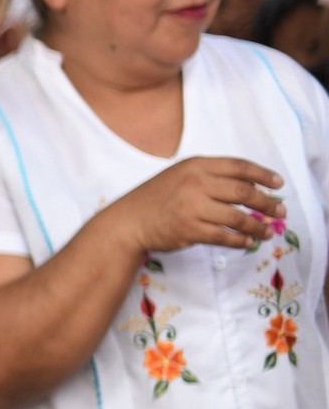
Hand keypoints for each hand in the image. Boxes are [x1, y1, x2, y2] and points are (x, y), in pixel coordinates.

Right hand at [107, 156, 285, 254]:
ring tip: (268, 232)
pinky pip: (224, 236)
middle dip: (267, 203)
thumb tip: (252, 187)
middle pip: (244, 192)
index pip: (238, 166)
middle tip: (281, 211)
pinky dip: (240, 241)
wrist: (128, 221)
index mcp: (195, 166)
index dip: (263, 175)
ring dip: (258, 226)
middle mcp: (195, 184)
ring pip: (238, 217)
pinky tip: (248, 242)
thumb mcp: (181, 176)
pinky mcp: (189, 230)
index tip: (279, 184)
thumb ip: (211, 177)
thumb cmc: (156, 198)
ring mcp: (192, 207)